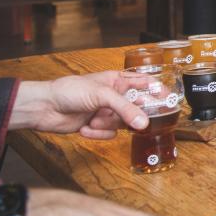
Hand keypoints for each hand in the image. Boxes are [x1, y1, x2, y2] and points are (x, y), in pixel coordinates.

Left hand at [10, 73, 148, 138]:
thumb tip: (144, 123)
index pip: (144, 82)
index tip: (171, 98)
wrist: (44, 108)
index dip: (158, 89)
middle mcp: (114, 96)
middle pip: (136, 107)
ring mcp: (106, 112)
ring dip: (107, 124)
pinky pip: (109, 134)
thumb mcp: (102, 95)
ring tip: (93, 119)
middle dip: (133, 115)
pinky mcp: (97, 126)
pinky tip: (84, 128)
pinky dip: (97, 133)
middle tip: (141, 122)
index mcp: (117, 81)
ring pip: (122, 123)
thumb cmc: (70, 91)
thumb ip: (126, 109)